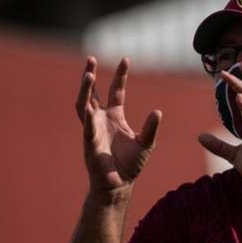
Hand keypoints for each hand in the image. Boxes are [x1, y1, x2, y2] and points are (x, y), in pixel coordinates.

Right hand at [75, 57, 161, 194]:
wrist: (119, 184)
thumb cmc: (131, 164)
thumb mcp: (146, 143)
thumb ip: (151, 128)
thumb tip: (158, 112)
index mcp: (115, 117)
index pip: (116, 91)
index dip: (120, 76)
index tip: (125, 59)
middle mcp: (101, 120)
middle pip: (93, 93)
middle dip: (90, 76)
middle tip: (91, 58)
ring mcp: (92, 130)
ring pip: (83, 105)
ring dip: (85, 90)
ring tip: (88, 75)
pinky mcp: (89, 143)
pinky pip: (87, 129)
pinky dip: (88, 120)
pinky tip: (90, 111)